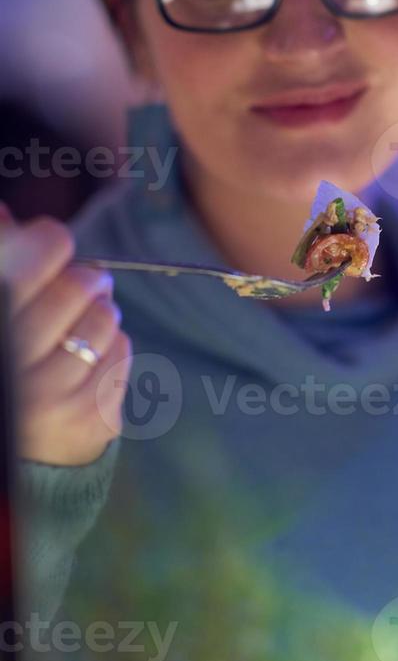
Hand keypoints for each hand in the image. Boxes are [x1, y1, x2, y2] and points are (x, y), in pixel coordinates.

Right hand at [0, 202, 131, 465]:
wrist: (24, 446)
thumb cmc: (14, 358)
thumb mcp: (3, 308)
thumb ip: (6, 261)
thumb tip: (5, 214)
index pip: (35, 256)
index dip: (50, 242)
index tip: (52, 244)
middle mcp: (15, 362)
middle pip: (78, 284)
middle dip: (86, 279)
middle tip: (81, 284)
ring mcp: (52, 396)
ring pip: (105, 317)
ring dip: (101, 312)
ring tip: (82, 325)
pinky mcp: (90, 417)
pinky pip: (122, 351)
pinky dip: (113, 346)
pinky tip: (90, 359)